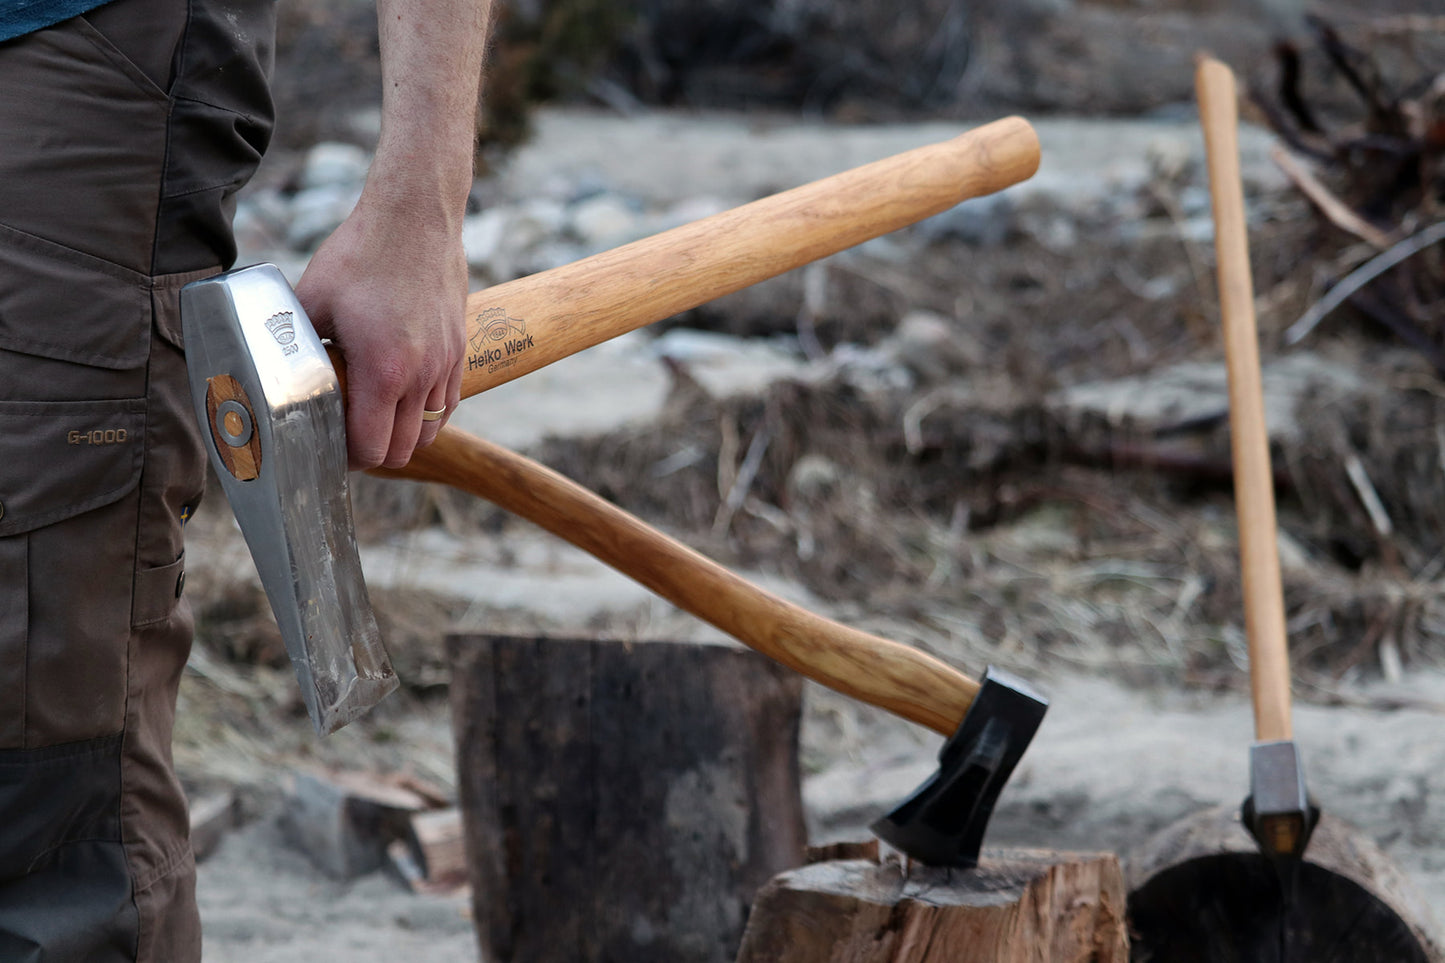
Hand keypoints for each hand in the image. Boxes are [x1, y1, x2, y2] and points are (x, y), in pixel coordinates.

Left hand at [294, 197, 467, 469]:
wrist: (417, 218)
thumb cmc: (362, 253)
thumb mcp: (313, 298)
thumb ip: (295, 342)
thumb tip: (267, 367)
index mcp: (384, 370)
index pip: (372, 447)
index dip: (347, 460)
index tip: (327, 450)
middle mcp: (422, 375)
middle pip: (403, 450)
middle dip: (372, 453)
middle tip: (345, 440)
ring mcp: (446, 364)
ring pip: (428, 431)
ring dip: (400, 435)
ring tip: (373, 421)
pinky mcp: (459, 350)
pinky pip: (447, 404)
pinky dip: (424, 415)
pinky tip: (402, 401)